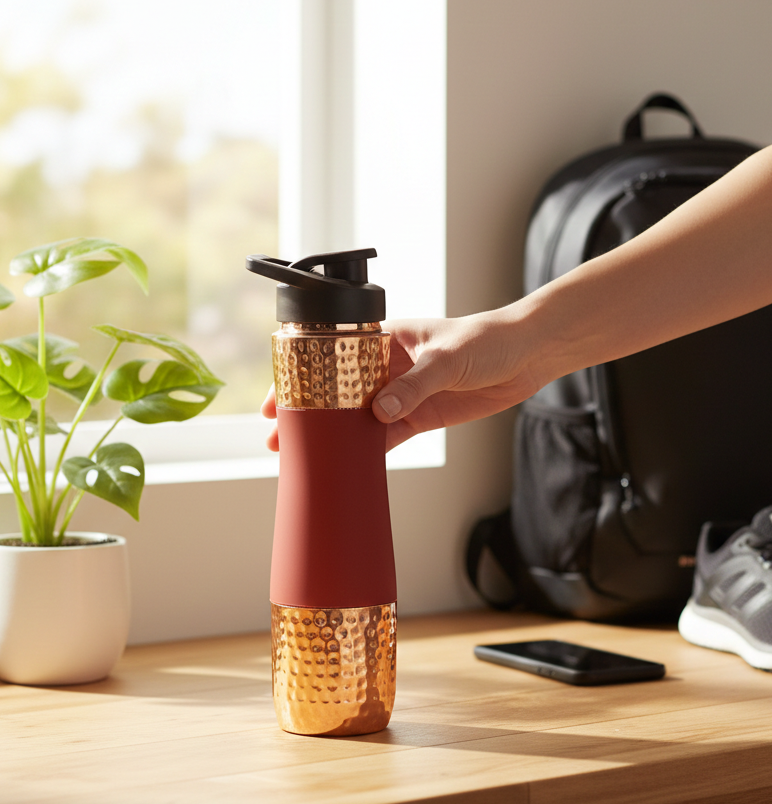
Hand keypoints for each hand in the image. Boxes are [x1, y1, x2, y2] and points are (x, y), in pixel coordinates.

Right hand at [261, 309, 542, 452]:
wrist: (528, 356)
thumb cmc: (488, 338)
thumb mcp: (447, 357)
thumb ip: (414, 385)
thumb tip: (379, 411)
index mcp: (385, 337)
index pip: (333, 355)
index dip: (305, 376)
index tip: (282, 397)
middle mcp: (388, 366)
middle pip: (338, 391)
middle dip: (310, 411)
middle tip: (280, 436)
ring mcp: (403, 392)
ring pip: (358, 416)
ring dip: (334, 434)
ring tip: (304, 453)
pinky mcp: (421, 415)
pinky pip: (387, 434)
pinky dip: (369, 448)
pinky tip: (347, 460)